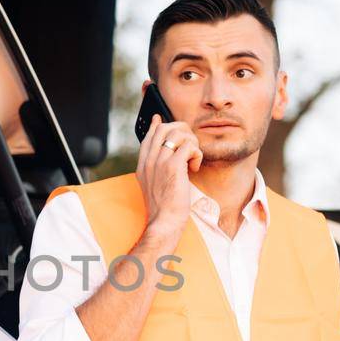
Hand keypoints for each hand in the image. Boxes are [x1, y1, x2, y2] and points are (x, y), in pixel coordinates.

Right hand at [137, 114, 201, 241]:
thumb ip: (156, 169)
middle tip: (190, 145)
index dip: (156, 126)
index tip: (160, 118)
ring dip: (191, 143)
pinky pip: (189, 147)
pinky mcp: (173, 167)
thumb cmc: (163, 208)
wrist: (164, 222)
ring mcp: (159, 162)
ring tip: (193, 159)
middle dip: (182, 131)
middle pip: (164, 129)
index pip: (148, 137)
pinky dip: (197, 155)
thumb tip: (168, 156)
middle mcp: (149, 161)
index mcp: (143, 166)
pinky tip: (194, 168)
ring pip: (178, 134)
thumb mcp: (154, 186)